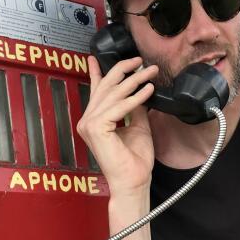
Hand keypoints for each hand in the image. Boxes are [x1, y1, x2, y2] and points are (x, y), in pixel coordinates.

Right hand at [77, 55, 158, 199]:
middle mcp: (87, 120)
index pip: (96, 91)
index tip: (95, 57)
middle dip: (124, 70)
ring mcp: (89, 124)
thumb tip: (139, 87)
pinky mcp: (96, 128)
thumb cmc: (135, 159)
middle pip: (105, 87)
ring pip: (114, 94)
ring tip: (151, 72)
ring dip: (135, 80)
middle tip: (140, 60)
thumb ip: (135, 106)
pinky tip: (149, 90)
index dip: (97, 73)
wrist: (133, 181)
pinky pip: (119, 107)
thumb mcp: (138, 125)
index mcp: (94, 120)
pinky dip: (136, 97)